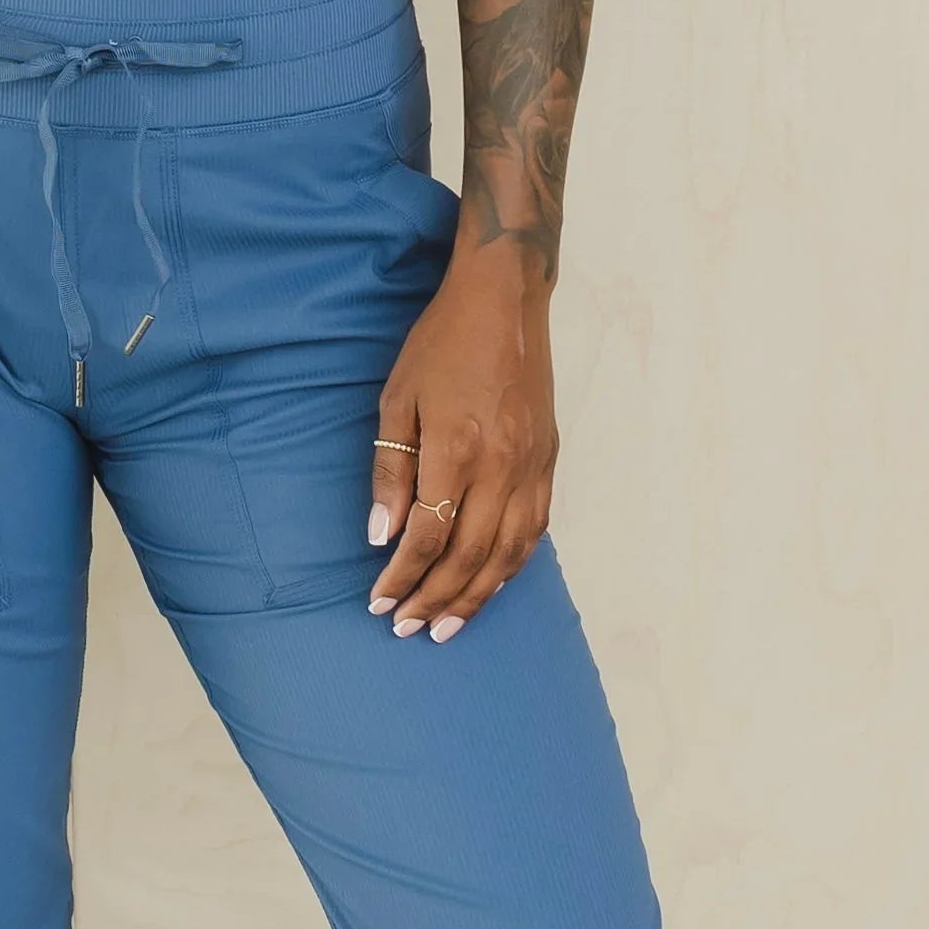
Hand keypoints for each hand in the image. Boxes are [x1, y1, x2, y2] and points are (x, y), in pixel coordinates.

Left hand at [366, 235, 557, 638]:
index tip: (379, 599)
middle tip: (406, 626)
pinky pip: (534, 529)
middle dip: (436, 598)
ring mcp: (532, 465)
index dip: (403, 575)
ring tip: (446, 626)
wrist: (505, 301)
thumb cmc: (441, 344)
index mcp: (458, 448)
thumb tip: (380, 534)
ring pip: (509, 552)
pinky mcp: (549, 460)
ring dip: (476, 596)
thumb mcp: (397, 399)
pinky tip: (490, 584)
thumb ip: (390, 471)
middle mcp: (502, 465)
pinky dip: (512, 565)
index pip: (429, 534)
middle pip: (470, 554)